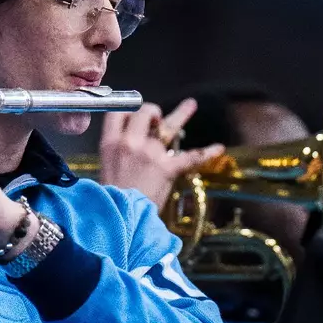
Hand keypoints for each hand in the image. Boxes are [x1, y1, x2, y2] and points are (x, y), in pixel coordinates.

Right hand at [97, 98, 225, 206]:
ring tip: (191, 104)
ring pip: (169, 126)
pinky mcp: (168, 168)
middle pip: (144, 113)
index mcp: (110, 143)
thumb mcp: (104, 168)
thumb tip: (129, 144)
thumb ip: (116, 152)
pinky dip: (207, 152)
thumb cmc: (109, 199)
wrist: (119, 218)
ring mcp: (150, 153)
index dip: (128, 109)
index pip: (117, 112)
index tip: (134, 112)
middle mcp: (130, 142)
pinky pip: (191, 157)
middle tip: (157, 118)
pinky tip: (218, 148)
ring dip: (181, 114)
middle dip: (152, 111)